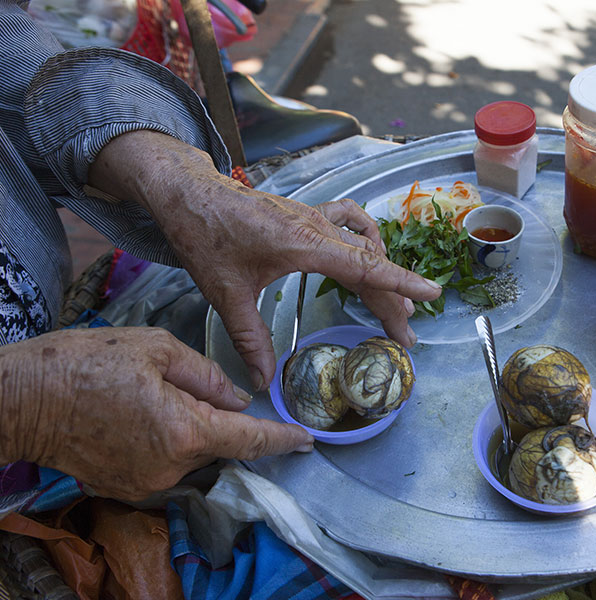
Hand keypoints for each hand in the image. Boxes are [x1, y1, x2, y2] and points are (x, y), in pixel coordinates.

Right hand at [0, 328, 313, 500]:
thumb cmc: (86, 363)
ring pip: (191, 454)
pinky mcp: (125, 486)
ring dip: (190, 429)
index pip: (249, 439)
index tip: (305, 440)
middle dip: (221, 419)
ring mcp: (146, 482)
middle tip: (190, 388)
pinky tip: (139, 417)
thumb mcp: (155, 348)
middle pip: (219, 444)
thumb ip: (206, 375)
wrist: (22, 399)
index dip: (281, 439)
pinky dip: (167, 442)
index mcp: (185, 430)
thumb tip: (237, 398)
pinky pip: (165, 464)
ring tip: (151, 397)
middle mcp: (171, 466)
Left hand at [88, 131, 441, 389]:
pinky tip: (369, 253)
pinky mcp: (307, 215)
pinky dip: (366, 240)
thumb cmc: (205, 236)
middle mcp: (318, 228)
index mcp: (305, 244)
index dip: (402, 282)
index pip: (366, 266)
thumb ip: (250, 339)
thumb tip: (263, 382)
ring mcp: (315, 218)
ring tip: (394, 307)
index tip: (432, 294)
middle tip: (405, 337)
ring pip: (363, 248)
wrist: (189, 191)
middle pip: (370, 265)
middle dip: (393, 301)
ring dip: (383, 275)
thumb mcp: (225, 294)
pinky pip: (350, 224)